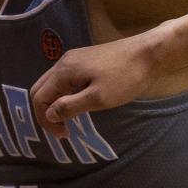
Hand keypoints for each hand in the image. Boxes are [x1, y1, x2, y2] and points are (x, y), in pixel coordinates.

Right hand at [30, 28, 166, 137]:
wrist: (149, 52)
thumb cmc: (125, 77)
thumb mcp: (98, 98)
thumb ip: (70, 106)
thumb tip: (49, 115)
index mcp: (64, 71)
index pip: (39, 98)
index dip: (46, 120)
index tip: (64, 134)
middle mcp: (64, 62)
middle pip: (41, 89)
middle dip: (46, 112)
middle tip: (62, 130)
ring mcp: (75, 59)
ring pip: (53, 84)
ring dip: (55, 103)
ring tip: (70, 120)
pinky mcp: (86, 59)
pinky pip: (65, 79)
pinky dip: (65, 94)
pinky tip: (79, 103)